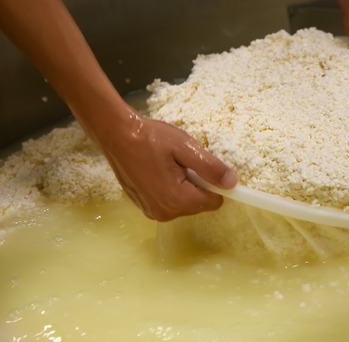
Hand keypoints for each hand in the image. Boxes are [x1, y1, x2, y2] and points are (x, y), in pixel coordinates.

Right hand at [97, 113, 237, 221]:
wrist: (116, 135)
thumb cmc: (151, 138)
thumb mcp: (186, 147)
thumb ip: (210, 168)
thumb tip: (232, 184)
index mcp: (176, 199)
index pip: (215, 202)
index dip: (214, 184)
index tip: (204, 166)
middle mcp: (164, 212)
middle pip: (199, 204)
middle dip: (197, 184)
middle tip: (182, 163)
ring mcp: (152, 211)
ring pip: (185, 204)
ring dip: (184, 186)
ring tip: (169, 165)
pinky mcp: (144, 206)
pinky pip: (169, 202)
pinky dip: (170, 188)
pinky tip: (159, 171)